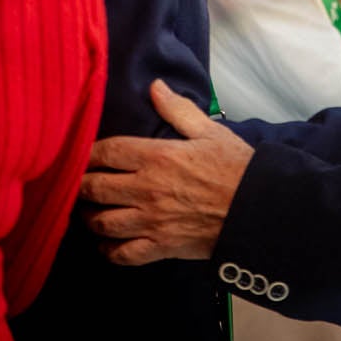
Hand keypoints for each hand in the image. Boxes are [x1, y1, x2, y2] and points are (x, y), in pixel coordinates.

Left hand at [80, 80, 254, 264]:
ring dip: (90, 217)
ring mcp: (151, 221)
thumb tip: (155, 87)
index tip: (83, 154)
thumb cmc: (236, 167)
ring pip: (101, 222)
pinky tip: (107, 243)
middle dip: (82, 185)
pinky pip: (122, 254)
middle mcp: (147, 189)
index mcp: (157, 157)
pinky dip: (109, 250)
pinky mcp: (160, 247)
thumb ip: (177, 110)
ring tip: (90, 211)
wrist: (258, 209)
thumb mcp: (210, 131)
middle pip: (94, 188)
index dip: (87, 153)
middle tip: (81, 183)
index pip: (106, 152)